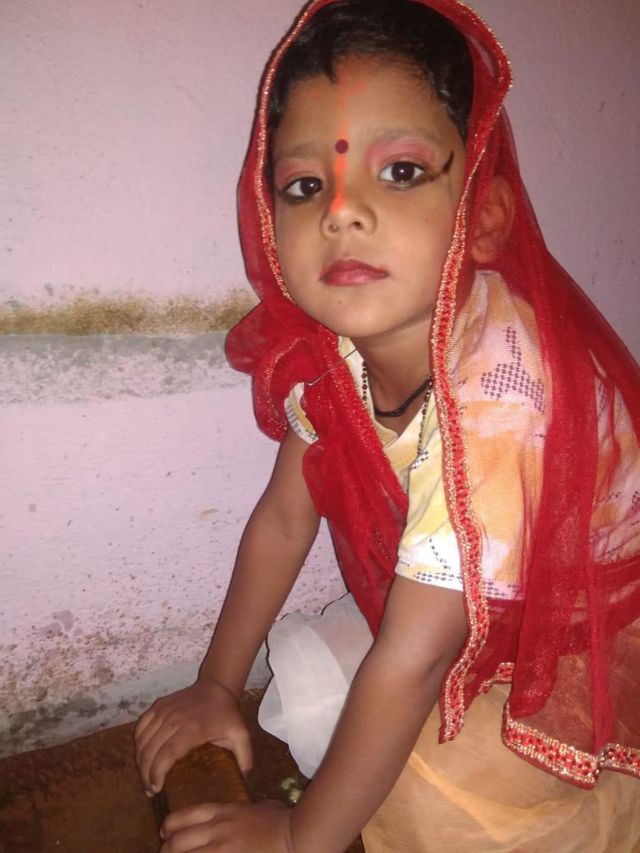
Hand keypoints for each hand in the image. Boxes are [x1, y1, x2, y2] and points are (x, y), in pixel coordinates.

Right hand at [134, 678, 251, 795]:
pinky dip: (138, 743)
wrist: (217, 686)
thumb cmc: (227, 714)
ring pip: (142, 740)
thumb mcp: (240, 735)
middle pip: (150, 750)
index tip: (156, 788)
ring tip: (145, 777)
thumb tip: (244, 779)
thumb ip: (245, 758)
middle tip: (150, 789)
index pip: (167, 754)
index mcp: (193, 729)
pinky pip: (141, 727)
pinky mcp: (158, 705)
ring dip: (140, 761)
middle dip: (145, 774)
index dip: (157, 773)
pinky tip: (142, 756)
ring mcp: (164, 710)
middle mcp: (175, 719)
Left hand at [159, 800, 293, 852]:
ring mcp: (221, 850)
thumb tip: (246, 814)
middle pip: (176, 841)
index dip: (169, 827)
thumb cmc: (283, 822)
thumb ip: (244, 811)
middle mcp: (217, 831)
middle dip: (166, 850)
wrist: (296, 837)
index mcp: (224, 812)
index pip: (184, 817)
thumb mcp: (260, 807)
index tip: (165, 833)